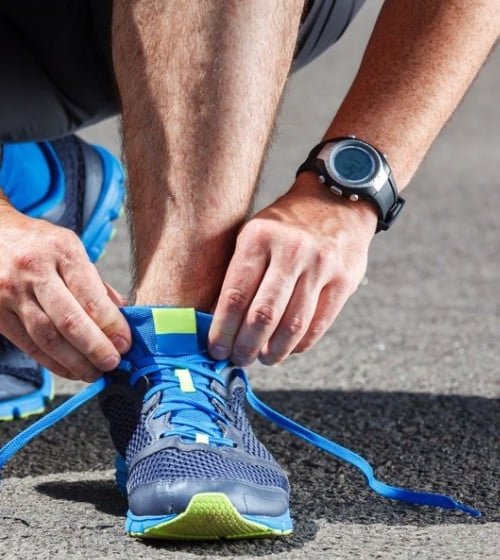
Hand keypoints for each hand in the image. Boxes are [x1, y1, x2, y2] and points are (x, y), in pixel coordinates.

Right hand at [0, 205, 130, 381]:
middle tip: (112, 364)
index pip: (91, 296)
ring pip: (47, 338)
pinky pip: (27, 344)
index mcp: (60, 249)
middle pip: (69, 321)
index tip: (125, 343)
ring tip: (92, 373)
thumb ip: (92, 281)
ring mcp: (10, 293)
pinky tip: (67, 369)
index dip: (112, 326)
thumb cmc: (25, 241)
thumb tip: (122, 315)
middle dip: (96, 348)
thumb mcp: (64, 245)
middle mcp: (33, 270)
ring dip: (74, 362)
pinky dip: (51, 362)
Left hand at [208, 174, 377, 365]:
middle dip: (245, 346)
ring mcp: (321, 265)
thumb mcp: (252, 234)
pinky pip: (318, 324)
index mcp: (258, 237)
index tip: (215, 349)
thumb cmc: (283, 225)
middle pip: (263, 315)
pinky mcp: (345, 279)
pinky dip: (299, 344)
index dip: (222, 330)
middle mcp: (291, 250)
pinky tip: (287, 349)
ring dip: (273, 351)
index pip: (235, 295)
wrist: (337, 200)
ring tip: (262, 358)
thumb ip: (236, 273)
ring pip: (293, 325)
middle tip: (237, 359)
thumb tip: (215, 322)